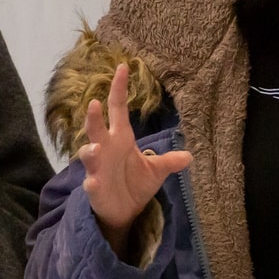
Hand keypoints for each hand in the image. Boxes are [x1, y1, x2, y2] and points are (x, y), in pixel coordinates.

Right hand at [80, 61, 189, 252]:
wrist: (124, 211)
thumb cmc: (135, 184)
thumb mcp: (156, 171)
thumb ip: (169, 161)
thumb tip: (190, 156)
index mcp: (121, 139)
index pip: (117, 109)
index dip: (119, 89)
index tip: (122, 67)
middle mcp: (105, 149)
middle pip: (97, 128)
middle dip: (93, 117)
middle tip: (94, 103)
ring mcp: (97, 169)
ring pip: (89, 154)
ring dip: (89, 150)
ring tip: (94, 148)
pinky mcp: (95, 188)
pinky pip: (91, 184)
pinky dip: (92, 183)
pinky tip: (93, 182)